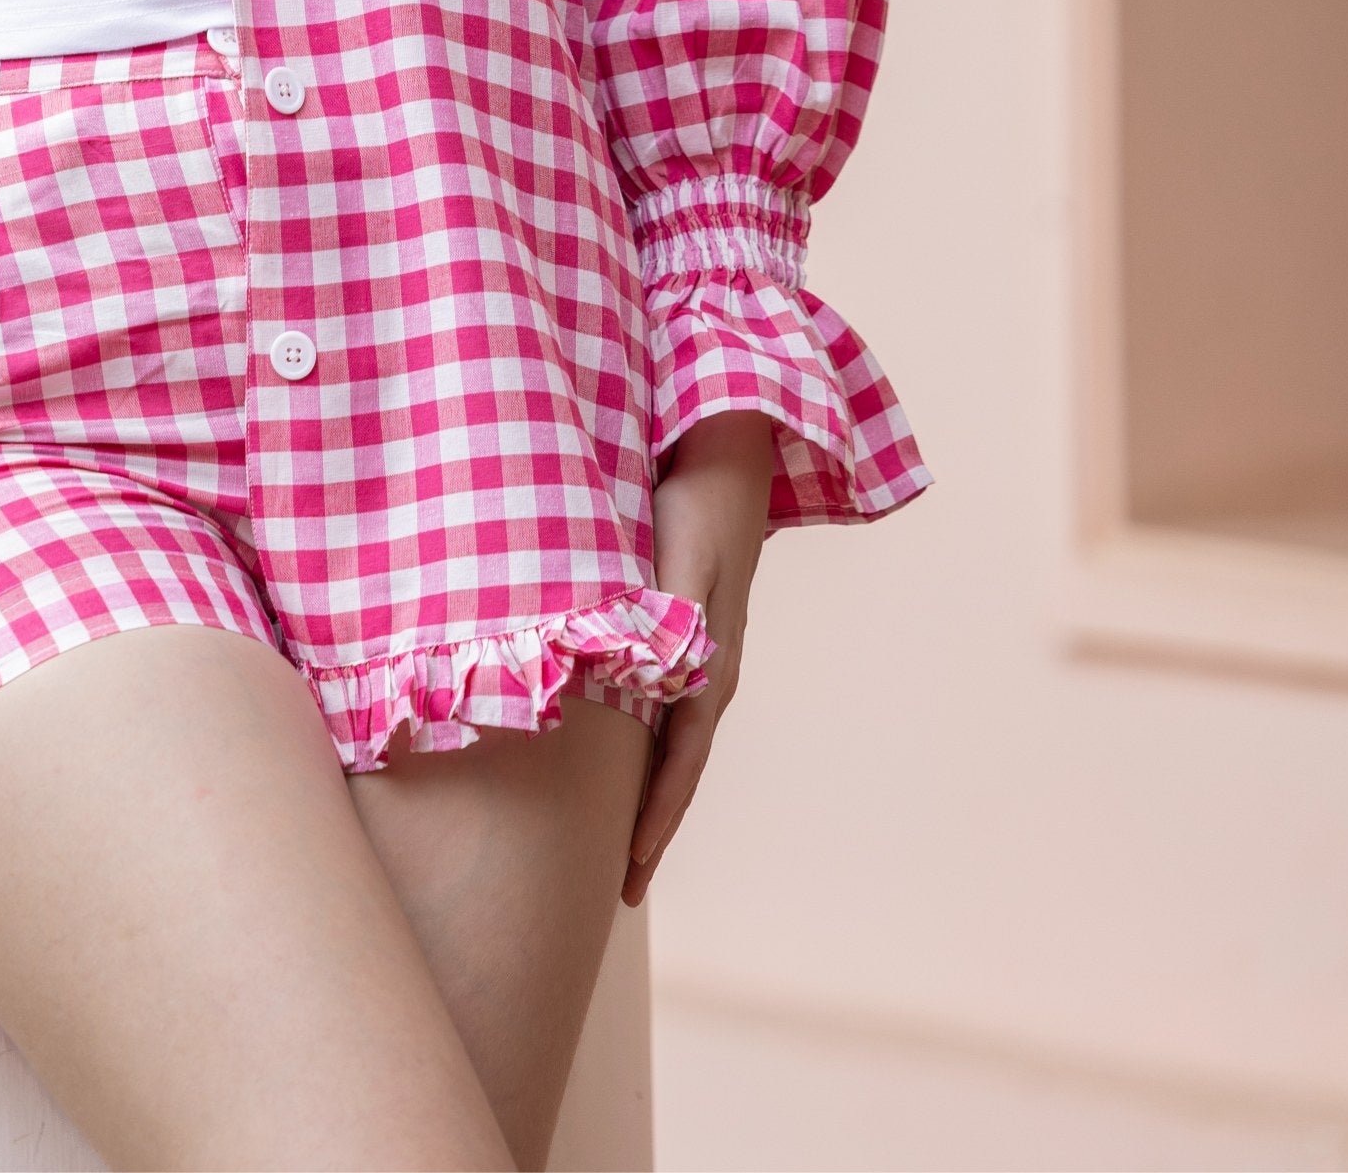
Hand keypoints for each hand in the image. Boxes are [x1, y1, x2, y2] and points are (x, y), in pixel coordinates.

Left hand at [622, 408, 775, 905]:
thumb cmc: (695, 509)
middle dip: (650, 829)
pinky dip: (649, 750)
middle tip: (622, 889)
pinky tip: (626, 758)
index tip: (629, 874)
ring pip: (672, 746)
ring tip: (622, 844)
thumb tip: (663, 684)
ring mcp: (701, 657)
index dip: (654, 822)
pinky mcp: (687, 633)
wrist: (725, 458)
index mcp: (708, 671)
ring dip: (650, 795)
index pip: (679, 767)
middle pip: (677, 771)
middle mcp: (708, 675)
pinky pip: (665, 711)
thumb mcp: (683, 563)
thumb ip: (674, 621)